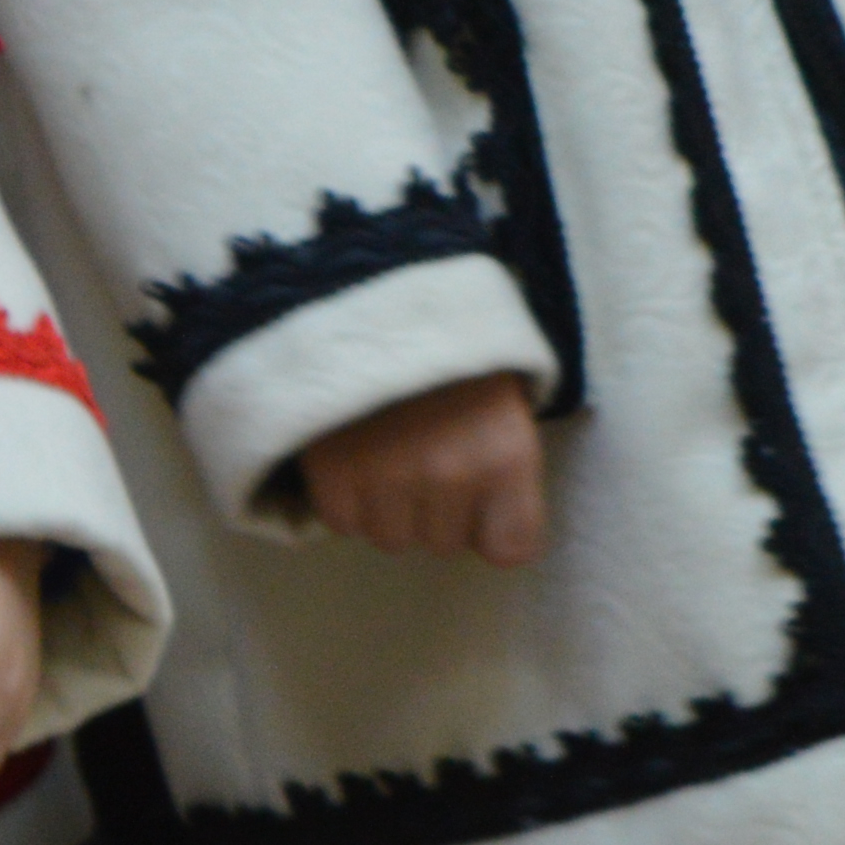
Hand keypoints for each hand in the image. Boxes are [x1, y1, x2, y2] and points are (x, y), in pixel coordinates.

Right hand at [299, 372, 547, 567]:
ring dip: (388, 508)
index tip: (482, 496)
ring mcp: (387, 474)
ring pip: (392, 539)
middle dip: (437, 511)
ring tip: (387, 452)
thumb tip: (490, 545)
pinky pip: (343, 522)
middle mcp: (452, 474)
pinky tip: (354, 454)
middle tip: (426, 452)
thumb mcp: (506, 411)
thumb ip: (507, 482)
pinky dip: (345, 497)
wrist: (377, 293)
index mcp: (507, 457)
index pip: (511, 550)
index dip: (493, 527)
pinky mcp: (332, 469)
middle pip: (444, 545)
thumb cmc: (453, 360)